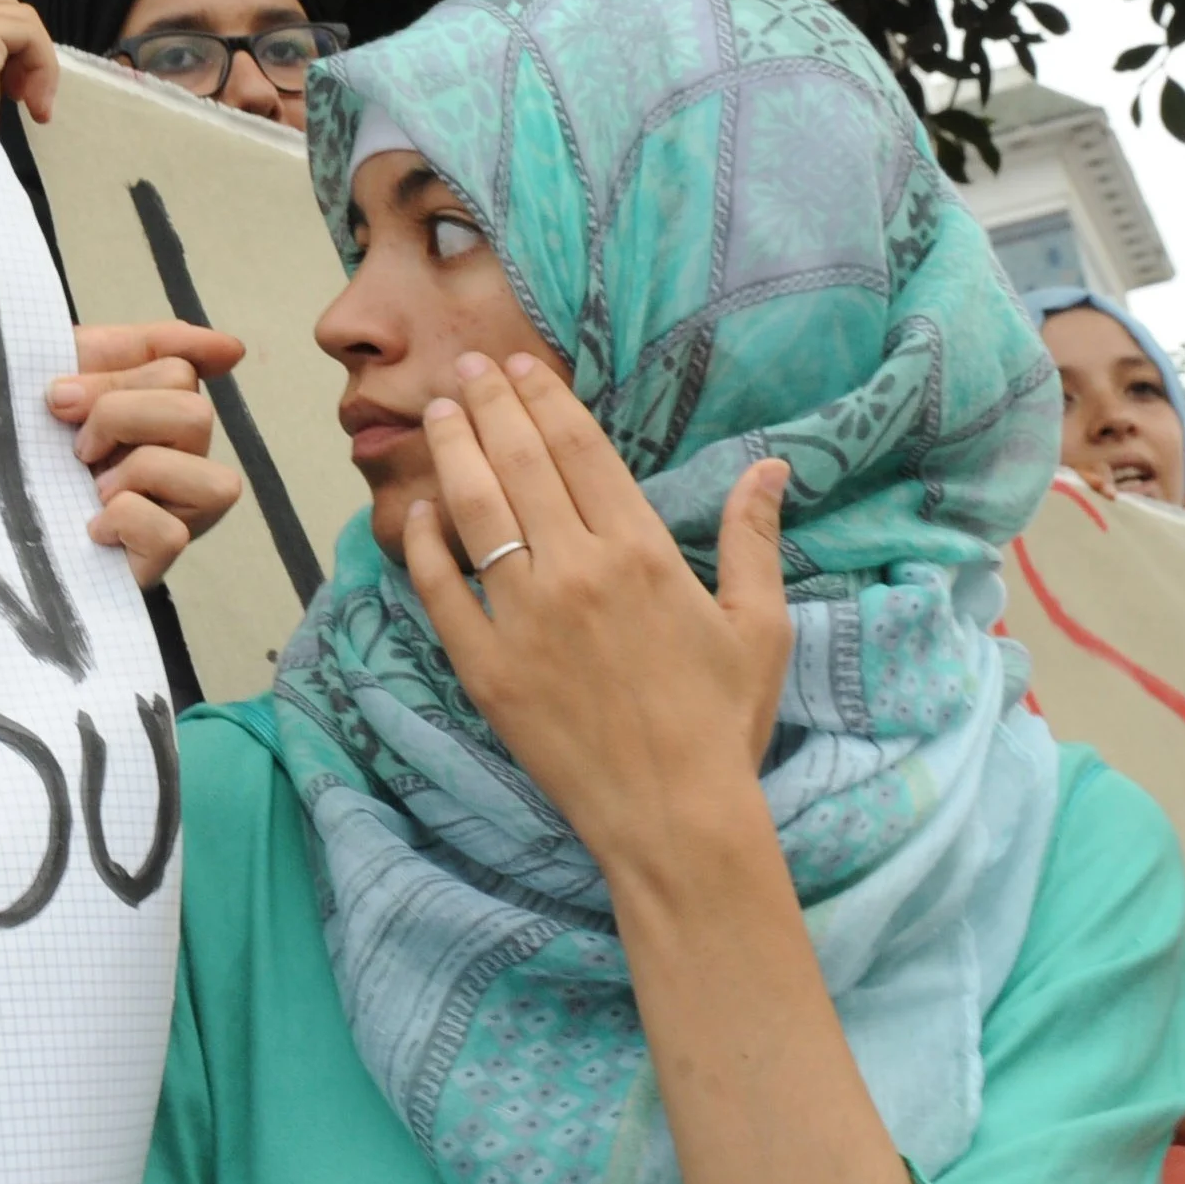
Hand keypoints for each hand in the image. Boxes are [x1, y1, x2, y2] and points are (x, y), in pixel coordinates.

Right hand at [0, 0, 57, 124]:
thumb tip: (10, 65)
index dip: (4, 47)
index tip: (9, 93)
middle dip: (22, 42)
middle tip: (21, 94)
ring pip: (17, 14)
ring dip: (36, 59)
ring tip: (31, 104)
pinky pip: (27, 31)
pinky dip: (44, 65)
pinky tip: (35, 107)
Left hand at [52, 320, 244, 584]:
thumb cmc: (27, 437)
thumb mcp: (75, 371)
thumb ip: (147, 346)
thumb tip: (234, 350)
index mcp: (162, 414)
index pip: (181, 369)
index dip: (113, 379)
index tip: (61, 398)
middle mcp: (183, 464)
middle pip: (195, 416)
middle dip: (118, 418)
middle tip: (74, 446)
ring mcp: (178, 518)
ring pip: (211, 480)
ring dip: (136, 472)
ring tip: (92, 488)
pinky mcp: (155, 564)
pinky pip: (171, 535)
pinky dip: (125, 521)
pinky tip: (93, 527)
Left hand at [394, 352, 792, 866]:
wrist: (674, 816)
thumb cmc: (723, 722)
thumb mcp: (758, 627)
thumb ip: (753, 541)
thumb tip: (770, 468)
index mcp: (642, 553)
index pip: (580, 450)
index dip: (545, 399)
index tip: (518, 368)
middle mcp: (576, 572)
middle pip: (520, 464)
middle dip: (488, 406)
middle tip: (465, 369)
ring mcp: (523, 619)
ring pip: (475, 513)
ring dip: (452, 455)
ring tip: (438, 415)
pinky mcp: (486, 668)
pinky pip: (441, 593)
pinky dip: (423, 548)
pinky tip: (414, 514)